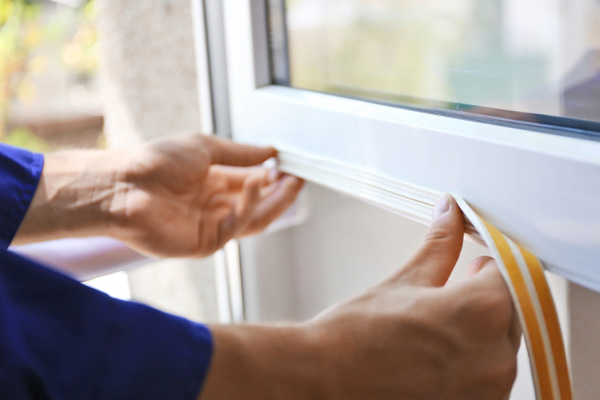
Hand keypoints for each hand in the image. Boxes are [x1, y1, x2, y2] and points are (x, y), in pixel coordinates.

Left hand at [114, 134, 302, 256]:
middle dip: (281, 193)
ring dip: (275, 202)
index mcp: (213, 183)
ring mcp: (211, 226)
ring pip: (254, 219)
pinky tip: (256, 182)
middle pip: (258, 205)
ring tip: (291, 183)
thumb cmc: (154, 163)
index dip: (273, 176)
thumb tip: (271, 151)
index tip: (291, 165)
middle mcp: (215, 206)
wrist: (123, 185)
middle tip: (299, 179)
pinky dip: (249, 205)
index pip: (252, 184)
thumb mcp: (205, 148)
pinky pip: (236, 226)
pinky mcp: (206, 243)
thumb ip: (240, 154)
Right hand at [201, 195, 519, 399]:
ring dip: (479, 335)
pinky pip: (485, 380)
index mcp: (482, 313)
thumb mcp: (404, 282)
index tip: (475, 266)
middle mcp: (494, 358)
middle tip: (449, 297)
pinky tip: (435, 358)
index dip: (490, 269)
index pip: (511, 277)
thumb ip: (439, 245)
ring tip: (436, 330)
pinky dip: (469, 366)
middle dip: (485, 302)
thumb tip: (450, 212)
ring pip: (499, 350)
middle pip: (510, 315)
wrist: (324, 379)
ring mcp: (486, 393)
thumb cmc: (355, 336)